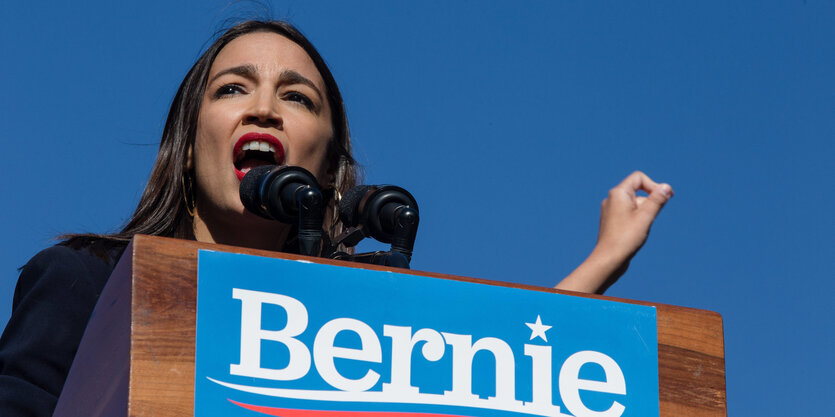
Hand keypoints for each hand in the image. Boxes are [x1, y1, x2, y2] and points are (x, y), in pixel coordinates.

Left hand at [556, 171, 672, 293]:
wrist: (608, 259)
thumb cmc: (626, 238)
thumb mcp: (646, 217)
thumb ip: (657, 200)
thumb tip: (666, 187)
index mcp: (618, 193)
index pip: (639, 178)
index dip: (654, 185)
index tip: (665, 198)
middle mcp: (611, 199)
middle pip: (637, 190)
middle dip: (650, 201)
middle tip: (652, 216)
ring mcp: (610, 210)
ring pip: (633, 203)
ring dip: (644, 211)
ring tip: (642, 227)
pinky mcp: (611, 221)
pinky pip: (628, 213)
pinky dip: (637, 218)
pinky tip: (637, 232)